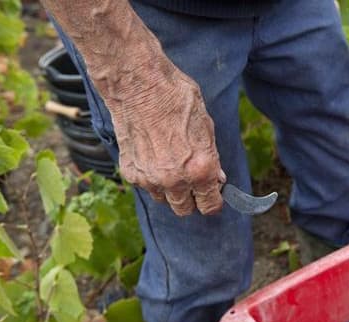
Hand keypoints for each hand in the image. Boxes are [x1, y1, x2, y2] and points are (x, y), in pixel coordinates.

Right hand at [110, 68, 225, 215]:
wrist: (139, 85)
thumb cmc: (177, 99)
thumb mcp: (206, 127)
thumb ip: (211, 157)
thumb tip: (217, 177)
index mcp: (201, 170)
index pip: (210, 205)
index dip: (213, 201)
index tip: (213, 196)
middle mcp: (175, 181)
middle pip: (185, 209)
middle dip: (192, 199)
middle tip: (193, 183)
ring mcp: (150, 179)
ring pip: (163, 199)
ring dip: (170, 190)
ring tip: (171, 166)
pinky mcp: (130, 172)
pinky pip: (145, 186)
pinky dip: (150, 178)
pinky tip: (153, 157)